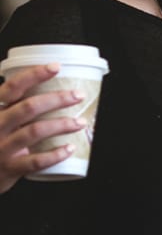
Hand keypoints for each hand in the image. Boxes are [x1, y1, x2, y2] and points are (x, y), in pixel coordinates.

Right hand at [0, 63, 86, 193]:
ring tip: (81, 122)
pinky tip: (70, 148)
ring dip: (62, 124)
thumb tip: (57, 91)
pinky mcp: (9, 168)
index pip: (11, 87)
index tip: (56, 66)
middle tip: (78, 95)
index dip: (33, 75)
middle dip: (57, 99)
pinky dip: (55, 154)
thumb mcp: (1, 120)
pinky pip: (35, 161)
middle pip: (27, 107)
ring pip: (34, 131)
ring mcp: (1, 148)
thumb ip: (18, 107)